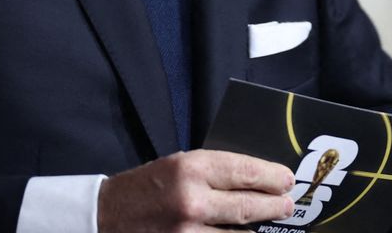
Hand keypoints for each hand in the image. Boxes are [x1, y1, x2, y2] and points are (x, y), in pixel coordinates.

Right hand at [99, 150, 295, 231]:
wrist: (105, 217)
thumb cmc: (145, 188)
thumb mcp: (177, 166)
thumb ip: (213, 172)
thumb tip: (255, 179)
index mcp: (190, 168)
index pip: (244, 171)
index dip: (271, 177)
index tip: (287, 180)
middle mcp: (191, 201)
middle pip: (247, 206)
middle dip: (273, 207)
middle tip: (287, 206)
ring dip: (255, 232)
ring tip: (266, 225)